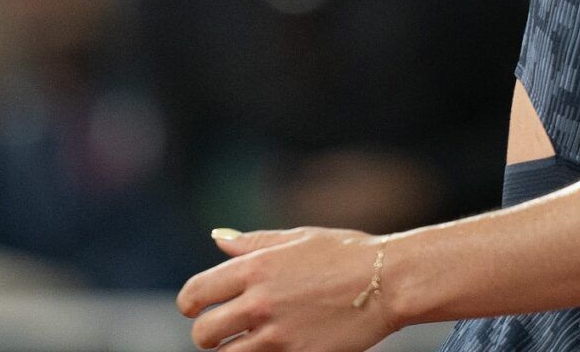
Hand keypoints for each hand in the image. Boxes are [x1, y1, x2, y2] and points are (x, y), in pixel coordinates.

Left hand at [178, 227, 397, 351]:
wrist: (390, 282)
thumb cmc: (349, 254)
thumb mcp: (300, 239)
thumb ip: (254, 241)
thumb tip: (218, 238)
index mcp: (256, 267)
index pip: (195, 293)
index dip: (189, 304)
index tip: (195, 309)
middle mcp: (260, 302)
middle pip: (203, 333)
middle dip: (209, 334)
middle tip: (225, 330)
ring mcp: (277, 334)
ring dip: (232, 351)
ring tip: (248, 343)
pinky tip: (275, 346)